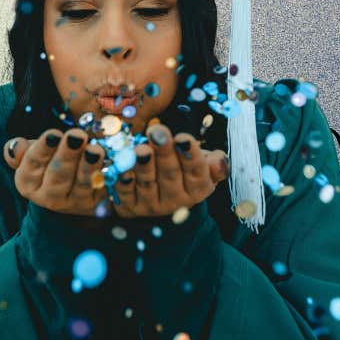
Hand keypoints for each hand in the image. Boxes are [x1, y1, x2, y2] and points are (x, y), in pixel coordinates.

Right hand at [4, 127, 106, 215]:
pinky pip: (106, 191)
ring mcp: (75, 203)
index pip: (33, 165)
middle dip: (68, 156)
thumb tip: (16, 146)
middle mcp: (49, 197)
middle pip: (58, 176)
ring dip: (90, 167)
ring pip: (83, 185)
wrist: (73, 180)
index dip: (42, 150)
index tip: (53, 134)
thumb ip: (21, 150)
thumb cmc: (50, 158)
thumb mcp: (34, 152)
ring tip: (96, 150)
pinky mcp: (97, 204)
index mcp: (28, 183)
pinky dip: (113, 179)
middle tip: (77, 136)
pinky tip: (119, 165)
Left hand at [112, 123, 228, 218]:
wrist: (157, 191)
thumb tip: (218, 162)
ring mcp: (151, 205)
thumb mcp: (202, 163)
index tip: (183, 138)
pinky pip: (125, 193)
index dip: (190, 155)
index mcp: (197, 189)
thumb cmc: (183, 168)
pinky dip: (122, 180)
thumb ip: (214, 163)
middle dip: (164, 153)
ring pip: (148, 183)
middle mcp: (176, 201)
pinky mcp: (129, 206)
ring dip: (144, 166)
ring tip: (141, 149)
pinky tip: (121, 167)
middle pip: (170, 175)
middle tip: (158, 133)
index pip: (196, 172)